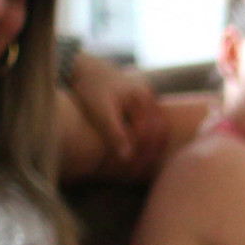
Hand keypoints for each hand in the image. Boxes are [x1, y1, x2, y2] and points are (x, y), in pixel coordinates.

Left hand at [67, 53, 166, 178]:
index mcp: (143, 98)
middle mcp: (150, 98)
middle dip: (150, 155)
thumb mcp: (100, 111)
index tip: (131, 173)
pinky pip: (151, 126)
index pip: (150, 134)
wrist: (86, 69)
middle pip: (159, 133)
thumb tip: (127, 157)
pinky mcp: (144, 103)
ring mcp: (149, 100)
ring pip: (158, 131)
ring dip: (151, 149)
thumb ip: (115, 133)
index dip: (142, 155)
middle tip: (137, 175)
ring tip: (139, 169)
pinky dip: (147, 141)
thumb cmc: (90, 89)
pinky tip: (136, 154)